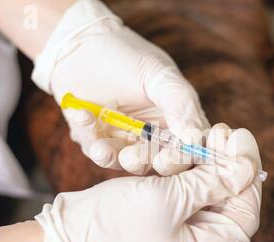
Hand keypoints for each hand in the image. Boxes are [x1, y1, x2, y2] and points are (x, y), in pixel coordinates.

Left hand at [32, 0, 208, 174]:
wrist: (78, 45)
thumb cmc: (125, 55)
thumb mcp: (158, 75)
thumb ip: (181, 104)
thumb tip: (196, 138)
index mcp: (179, 119)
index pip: (190, 148)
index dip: (182, 158)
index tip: (167, 157)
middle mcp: (156, 135)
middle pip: (159, 163)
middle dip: (146, 162)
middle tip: (133, 157)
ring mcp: (127, 141)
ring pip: (127, 164)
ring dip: (114, 156)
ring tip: (101, 145)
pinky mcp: (101, 142)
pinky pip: (98, 152)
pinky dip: (89, 136)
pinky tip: (81, 114)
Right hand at [35, 124, 262, 241]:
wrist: (61, 241)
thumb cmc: (108, 224)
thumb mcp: (165, 198)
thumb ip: (211, 183)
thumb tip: (249, 168)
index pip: (244, 217)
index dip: (248, 176)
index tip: (243, 139)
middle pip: (226, 209)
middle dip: (227, 168)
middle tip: (222, 131)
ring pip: (206, 204)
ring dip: (208, 170)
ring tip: (207, 136)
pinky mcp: (162, 234)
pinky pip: (186, 206)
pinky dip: (189, 180)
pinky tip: (188, 153)